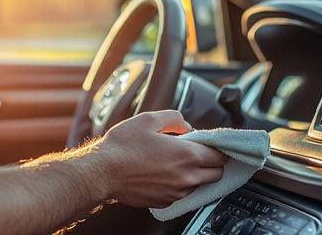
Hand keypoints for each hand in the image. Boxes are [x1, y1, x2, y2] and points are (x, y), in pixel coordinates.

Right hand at [97, 110, 227, 207]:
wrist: (101, 173)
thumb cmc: (123, 147)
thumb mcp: (149, 120)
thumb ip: (175, 119)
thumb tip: (186, 126)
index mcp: (187, 156)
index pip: (220, 156)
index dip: (218, 149)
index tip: (212, 145)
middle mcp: (186, 177)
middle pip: (217, 174)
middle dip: (213, 163)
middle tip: (199, 154)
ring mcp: (176, 192)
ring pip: (200, 185)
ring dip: (197, 174)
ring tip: (177, 162)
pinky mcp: (165, 202)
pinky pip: (183, 194)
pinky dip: (181, 184)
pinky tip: (166, 174)